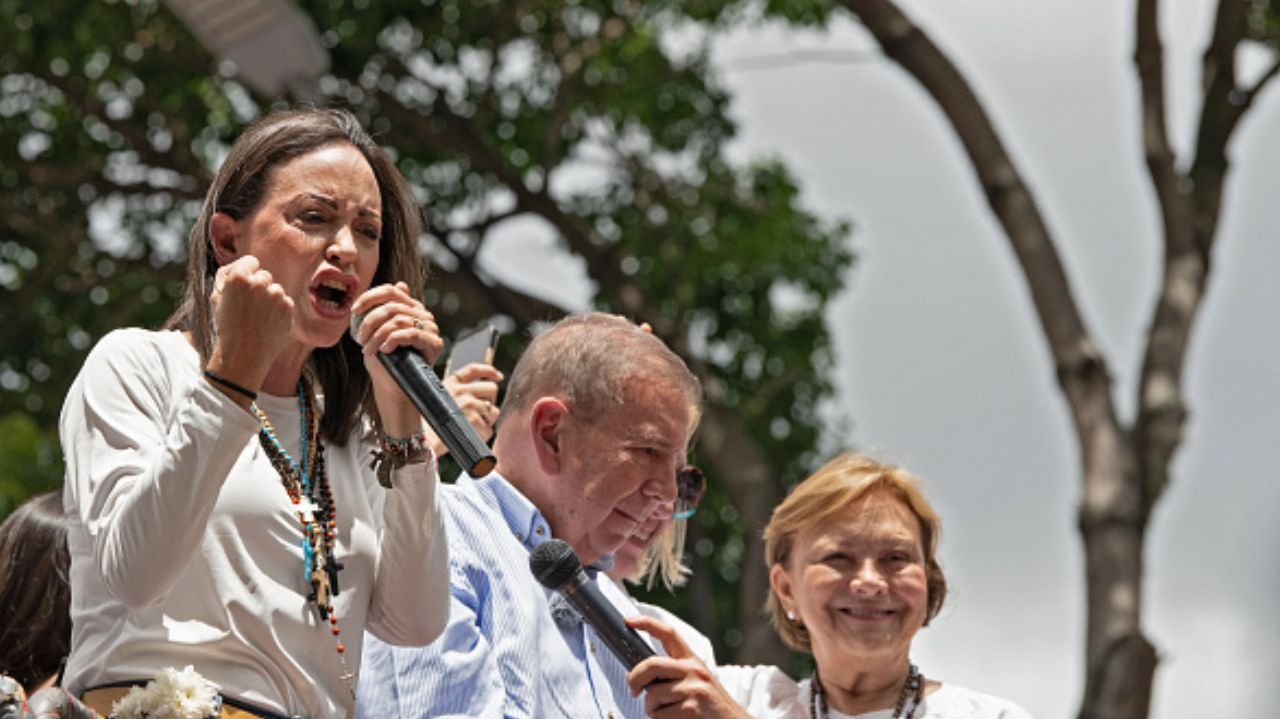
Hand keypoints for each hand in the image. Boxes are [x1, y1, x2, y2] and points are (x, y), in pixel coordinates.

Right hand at [207, 255, 294, 402]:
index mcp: (238, 277)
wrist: (244, 353)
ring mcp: (276, 294)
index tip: (244, 286)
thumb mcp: (217, 297)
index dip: (248, 273)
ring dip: (270, 299)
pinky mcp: (288, 306)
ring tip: (258, 318)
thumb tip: (244, 264)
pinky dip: (280, 310)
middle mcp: (259, 282)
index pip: (252, 261)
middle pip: (265, 275)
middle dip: (259, 287)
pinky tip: (268, 323)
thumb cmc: (227, 325)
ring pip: (276, 289)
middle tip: (250, 307)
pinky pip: (285, 302)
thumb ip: (228, 276)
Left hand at [350, 282, 444, 436]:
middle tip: (360, 339)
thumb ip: (385, 309)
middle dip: (370, 323)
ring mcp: (431, 329)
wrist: (393, 390)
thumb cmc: (385, 363)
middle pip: (392, 306)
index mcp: (411, 309)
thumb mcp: (378, 332)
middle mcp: (423, 315)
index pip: (392, 290)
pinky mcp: (435, 344)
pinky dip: (392, 341)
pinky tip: (385, 350)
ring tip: (368, 349)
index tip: (354, 311)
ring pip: (398, 320)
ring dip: (377, 336)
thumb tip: (401, 284)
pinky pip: (410, 333)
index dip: (370, 297)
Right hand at [428, 363, 503, 456]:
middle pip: (491, 389)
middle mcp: (460, 391)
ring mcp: (468, 405)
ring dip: (487, 421)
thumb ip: (458, 391)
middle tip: (480, 413)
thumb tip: (492, 382)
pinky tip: (472, 436)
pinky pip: (489, 428)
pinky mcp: (473, 420)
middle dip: (490, 401)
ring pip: (494, 410)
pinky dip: (483, 435)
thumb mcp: (438, 398)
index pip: (473, 369)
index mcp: (451, 383)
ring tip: (473, 427)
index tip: (498, 376)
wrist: (422, 440)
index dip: (489, 371)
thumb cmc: (428, 424)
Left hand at [626, 615, 752, 718]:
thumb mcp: (698, 681)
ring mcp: (694, 688)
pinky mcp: (692, 708)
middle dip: (634, 678)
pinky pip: (659, 715)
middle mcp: (694, 670)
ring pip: (652, 694)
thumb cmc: (711, 707)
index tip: (629, 621)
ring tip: (664, 713)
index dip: (647, 623)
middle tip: (633, 690)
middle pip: (651, 664)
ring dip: (651, 709)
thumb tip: (642, 675)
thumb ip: (676, 673)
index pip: (668, 633)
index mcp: (693, 661)